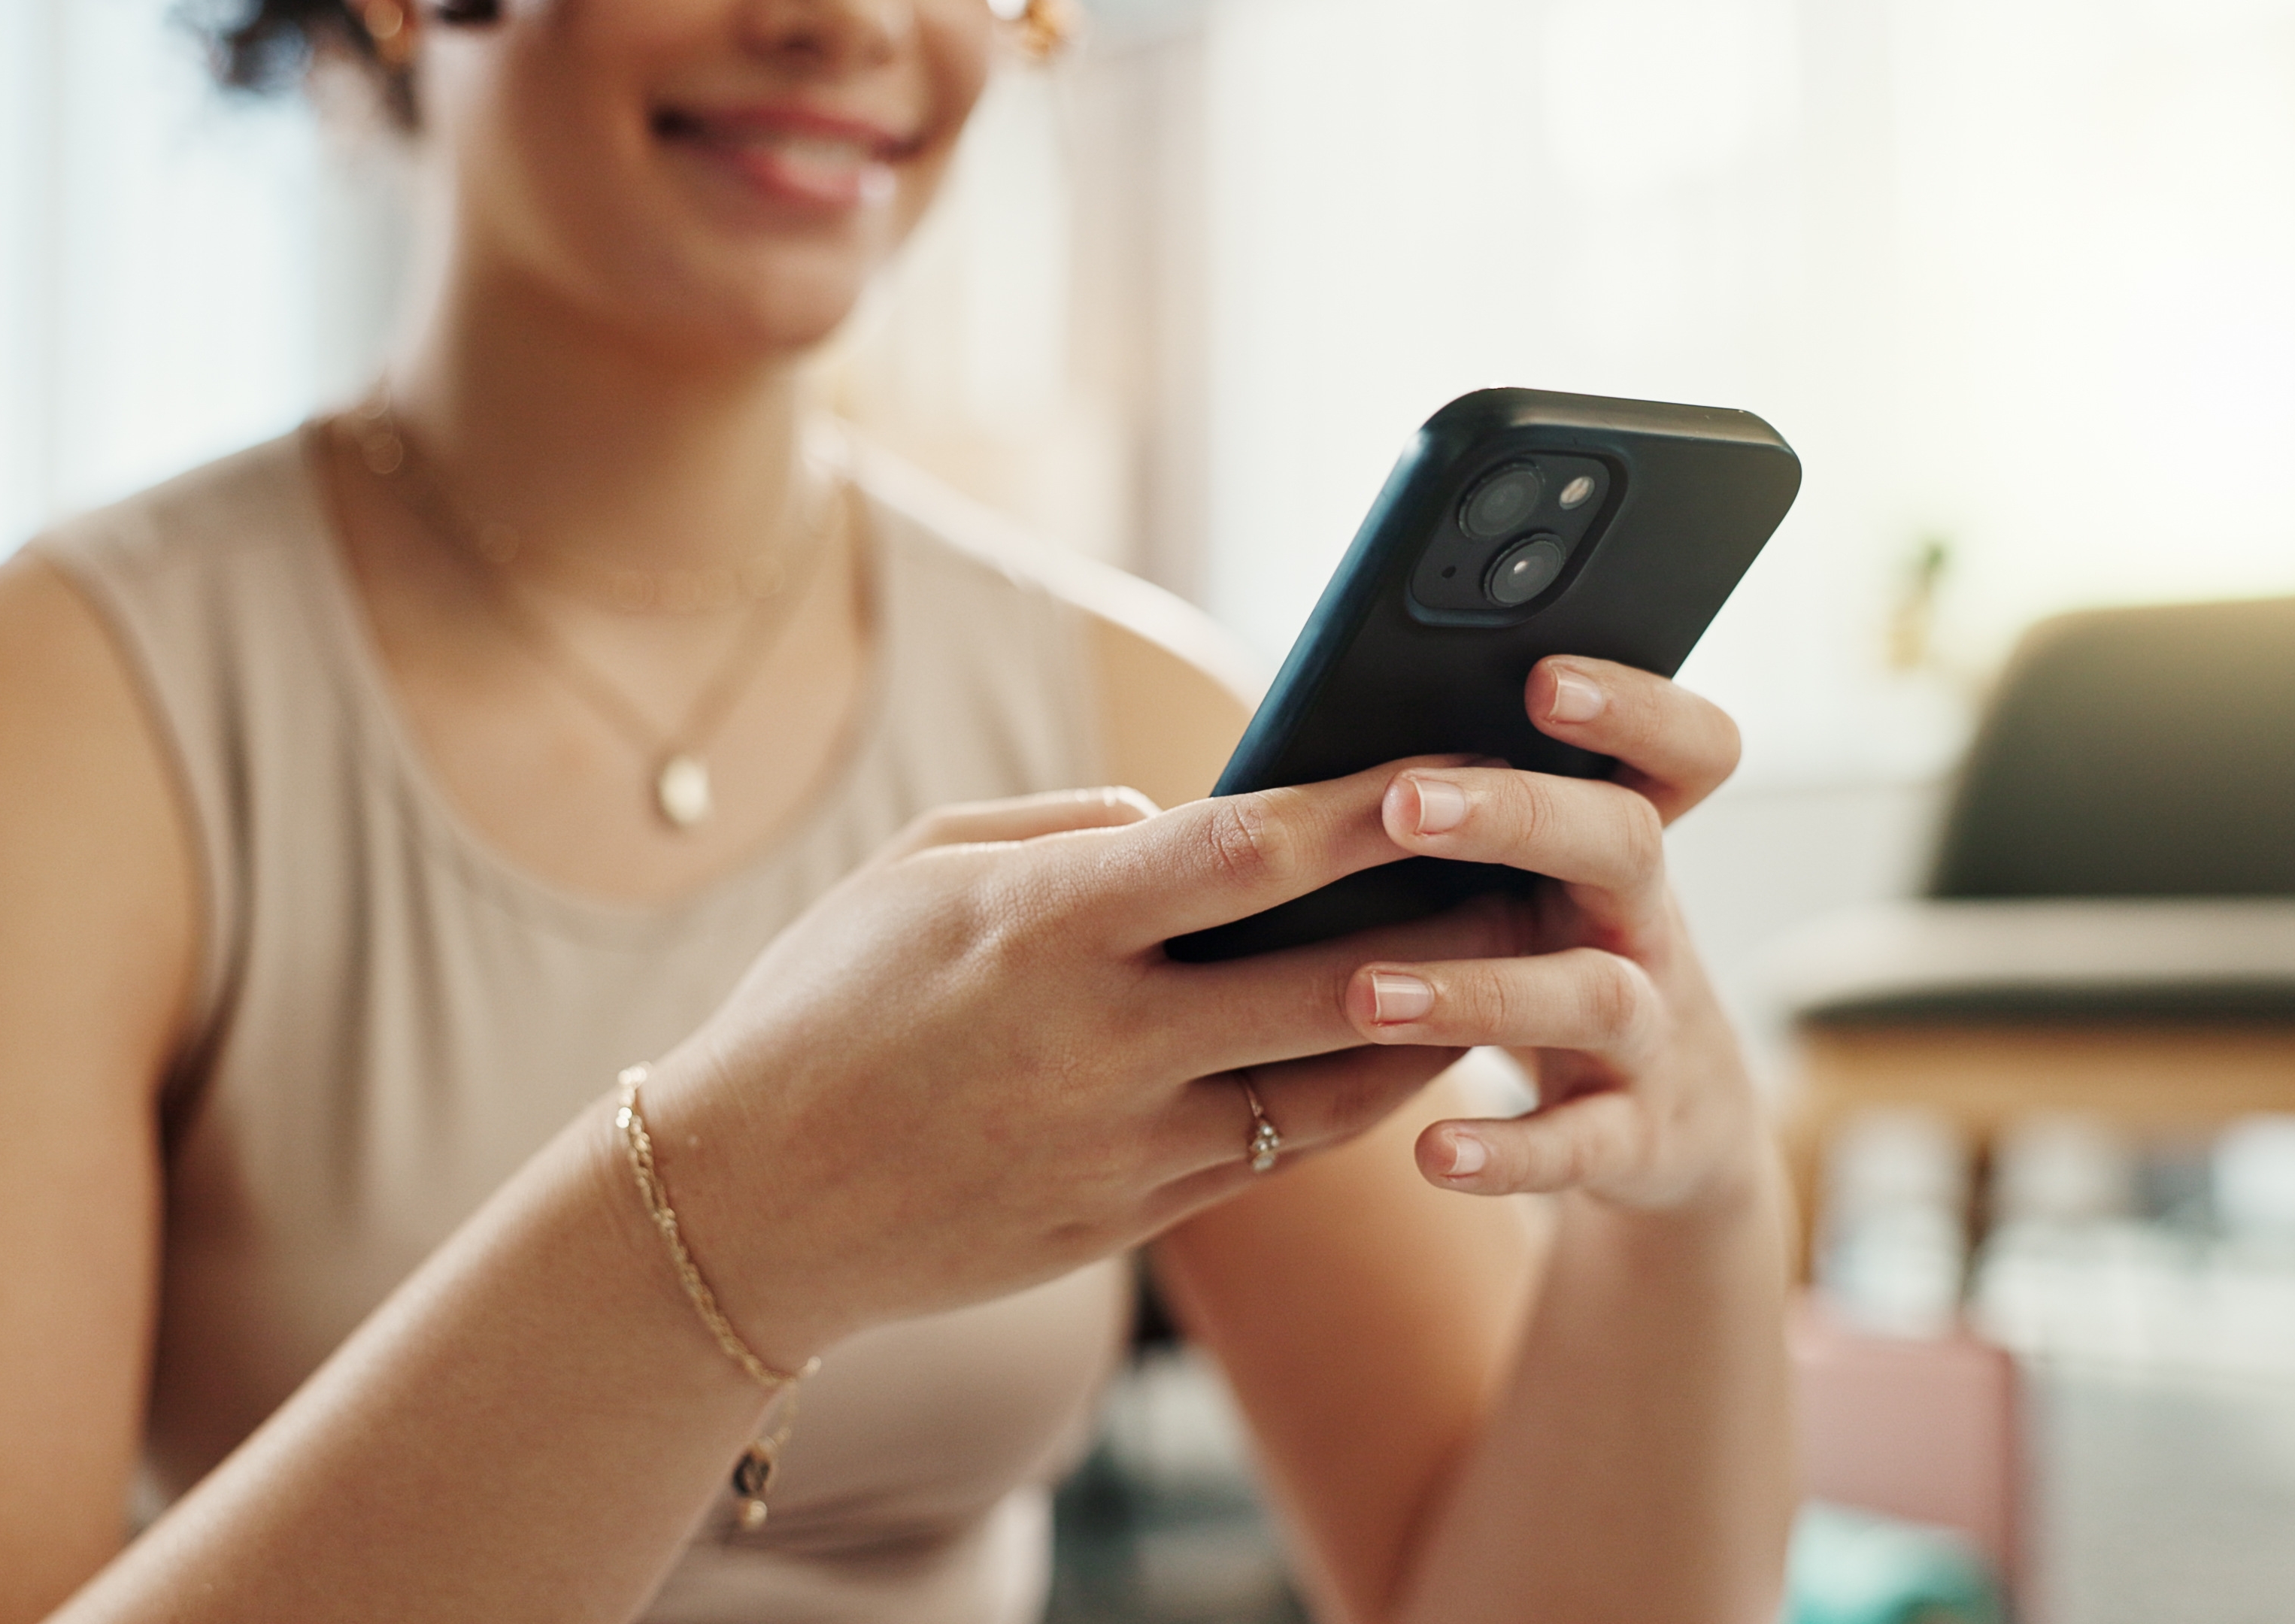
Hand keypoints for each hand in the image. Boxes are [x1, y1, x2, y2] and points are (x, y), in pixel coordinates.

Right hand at [638, 771, 1510, 1362]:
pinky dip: (1352, 1100)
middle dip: (1454, 929)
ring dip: (1435, 1028)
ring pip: (1333, 1090)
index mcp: (1043, 925)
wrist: (745, 1207)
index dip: (1366, 809)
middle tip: (1549, 875)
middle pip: (1329, 983)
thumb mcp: (922, 870)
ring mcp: (1124, 1146)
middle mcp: (1101, 1041)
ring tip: (1512, 967)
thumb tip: (1190, 818)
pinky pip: (1278, 1152)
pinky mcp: (1133, 1221)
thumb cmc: (823, 1005)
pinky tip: (1405, 1052)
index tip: (1456, 762)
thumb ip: (1068, 828)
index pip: (1243, 853)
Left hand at [1342, 656, 1768, 1214]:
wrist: (1662, 1130)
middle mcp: (1649, 924)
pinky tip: (1432, 1154)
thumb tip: (1303, 753)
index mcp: (1621, 842)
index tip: (1542, 678)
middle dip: (1519, 816)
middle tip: (1407, 802)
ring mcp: (1652, 1035)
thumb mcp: (1532, 886)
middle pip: (1624, 843)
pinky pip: (1580, 1145)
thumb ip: (1460, 817)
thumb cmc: (1542, 962)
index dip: (1636, 706)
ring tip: (1368, 994)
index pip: (1683, 750)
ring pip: (1592, 996)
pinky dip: (1509, 1150)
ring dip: (1480, 991)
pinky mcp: (1635, 1140)